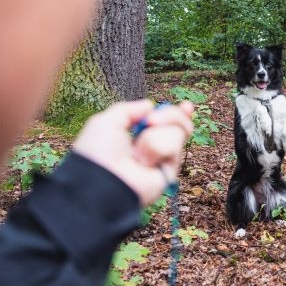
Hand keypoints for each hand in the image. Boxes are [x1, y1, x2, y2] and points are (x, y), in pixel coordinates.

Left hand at [73, 100, 193, 205]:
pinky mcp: (170, 170)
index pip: (163, 122)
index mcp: (136, 135)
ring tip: (137, 153)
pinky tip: (144, 161)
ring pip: (178, 132)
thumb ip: (129, 109)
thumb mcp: (107, 121)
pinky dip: (157, 148)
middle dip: (170, 115)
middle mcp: (152, 147)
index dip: (177, 114)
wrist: (103, 180)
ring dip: (155, 137)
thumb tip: (150, 105)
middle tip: (151, 122)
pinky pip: (174, 146)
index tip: (187, 106)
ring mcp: (162, 159)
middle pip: (178, 123)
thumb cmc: (99, 152)